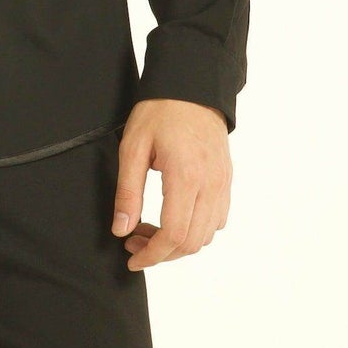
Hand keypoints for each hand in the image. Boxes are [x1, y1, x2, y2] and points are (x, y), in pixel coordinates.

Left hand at [111, 99, 231, 269]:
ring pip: (206, 235)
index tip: (132, 259)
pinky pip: (217, 220)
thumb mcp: (133, 148)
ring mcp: (222, 184)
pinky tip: (172, 218)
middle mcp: (211, 185)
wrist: (192, 87)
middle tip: (133, 241)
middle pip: (192, 243)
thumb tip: (121, 230)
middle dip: (161, 253)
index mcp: (186, 177)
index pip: (174, 235)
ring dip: (178, 244)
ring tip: (148, 229)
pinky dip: (195, 230)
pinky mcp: (226, 181)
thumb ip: (128, 192)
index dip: (152, 255)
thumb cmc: (160, 112)